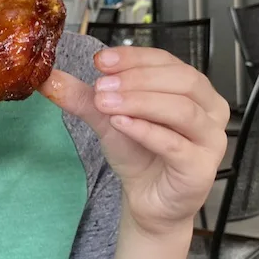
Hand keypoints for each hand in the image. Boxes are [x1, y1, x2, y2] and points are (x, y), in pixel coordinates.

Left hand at [41, 46, 229, 236]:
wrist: (148, 200)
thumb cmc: (139, 154)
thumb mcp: (107, 118)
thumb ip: (83, 97)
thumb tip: (47, 77)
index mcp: (193, 88)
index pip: (166, 61)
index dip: (134, 58)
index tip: (101, 60)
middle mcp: (209, 109)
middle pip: (180, 80)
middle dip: (137, 79)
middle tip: (101, 85)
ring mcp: (210, 139)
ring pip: (181, 109)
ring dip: (140, 101)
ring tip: (106, 103)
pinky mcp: (201, 168)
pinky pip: (175, 144)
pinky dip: (146, 131)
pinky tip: (121, 124)